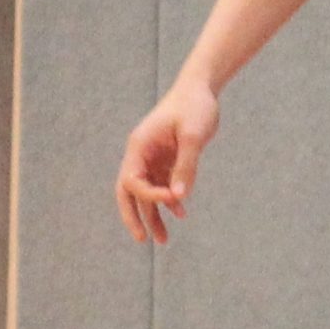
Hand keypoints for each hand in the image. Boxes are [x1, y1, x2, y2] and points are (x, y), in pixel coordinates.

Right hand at [117, 81, 220, 243]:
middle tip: (142, 240)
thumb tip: (178, 197)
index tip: (174, 199)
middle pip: (128, 192)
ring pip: (146, 192)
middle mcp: (141, 154)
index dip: (150, 196)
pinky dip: (170, 201)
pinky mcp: (166, 159)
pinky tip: (181, 214)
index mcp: (139, 146)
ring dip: (153, 215)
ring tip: (163, 240)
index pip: (133, 180)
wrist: (201, 88)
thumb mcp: (193, 136)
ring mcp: (152, 157)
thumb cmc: (195, 107)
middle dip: (134, 217)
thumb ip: (186, 166)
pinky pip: (162, 185)